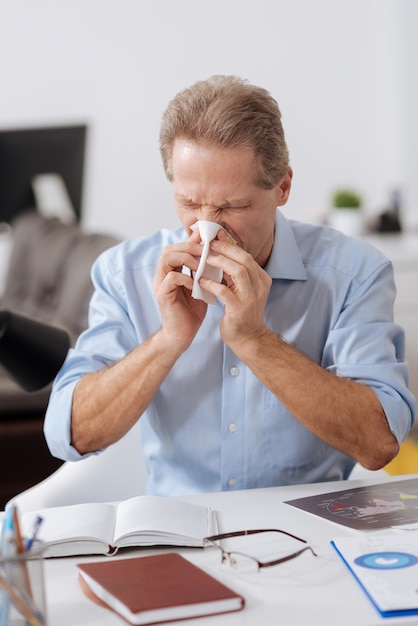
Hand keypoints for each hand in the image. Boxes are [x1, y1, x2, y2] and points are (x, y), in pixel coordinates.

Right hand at [154, 232, 207, 353]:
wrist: (183, 335)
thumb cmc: (192, 311)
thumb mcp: (199, 286)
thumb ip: (201, 271)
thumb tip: (211, 254)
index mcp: (170, 271)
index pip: (176, 248)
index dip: (190, 242)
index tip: (207, 240)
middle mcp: (162, 275)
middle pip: (169, 249)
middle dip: (189, 247)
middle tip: (206, 251)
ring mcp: (160, 284)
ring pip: (167, 258)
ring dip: (186, 259)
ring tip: (201, 266)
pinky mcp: (162, 295)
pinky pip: (171, 278)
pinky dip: (186, 278)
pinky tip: (197, 285)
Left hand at [201, 230, 271, 348]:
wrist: (247, 338)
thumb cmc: (240, 312)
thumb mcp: (241, 289)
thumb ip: (234, 273)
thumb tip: (220, 251)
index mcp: (261, 279)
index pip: (246, 255)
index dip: (231, 244)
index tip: (217, 235)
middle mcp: (260, 286)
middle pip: (244, 259)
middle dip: (225, 248)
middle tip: (209, 243)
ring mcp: (251, 297)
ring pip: (238, 271)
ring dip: (220, 262)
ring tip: (205, 259)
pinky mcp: (239, 309)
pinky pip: (224, 291)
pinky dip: (212, 284)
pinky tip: (201, 280)